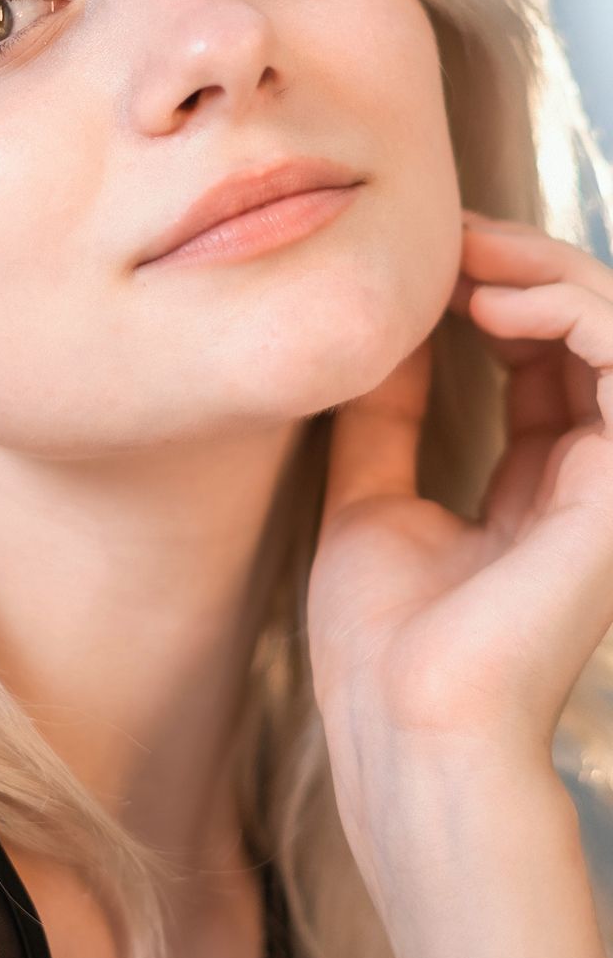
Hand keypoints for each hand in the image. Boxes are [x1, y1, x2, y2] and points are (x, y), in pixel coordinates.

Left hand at [307, 208, 612, 777]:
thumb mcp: (369, 495)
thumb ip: (386, 415)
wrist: (402, 721)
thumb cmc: (383, 637)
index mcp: (537, 486)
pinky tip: (490, 306)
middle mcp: (589, 476)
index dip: (488, 293)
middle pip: (585, 331)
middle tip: (448, 237)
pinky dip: (570, 310)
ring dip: (545, 273)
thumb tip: (383, 331)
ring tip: (466, 262)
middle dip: (520, 266)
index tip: (420, 258)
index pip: (540, 357)